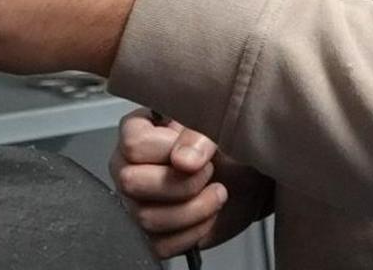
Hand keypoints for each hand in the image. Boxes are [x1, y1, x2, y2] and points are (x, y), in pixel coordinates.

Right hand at [113, 111, 273, 259]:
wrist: (245, 177)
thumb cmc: (225, 146)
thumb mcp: (216, 127)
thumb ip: (197, 136)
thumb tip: (182, 161)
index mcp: (136, 132)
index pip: (133, 144)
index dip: (168, 149)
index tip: (196, 149)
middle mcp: (127, 167)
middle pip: (132, 182)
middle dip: (182, 182)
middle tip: (208, 171)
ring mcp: (136, 202)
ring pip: (147, 217)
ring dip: (194, 208)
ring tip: (216, 192)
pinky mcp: (152, 233)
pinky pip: (160, 244)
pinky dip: (193, 232)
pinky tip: (208, 214)